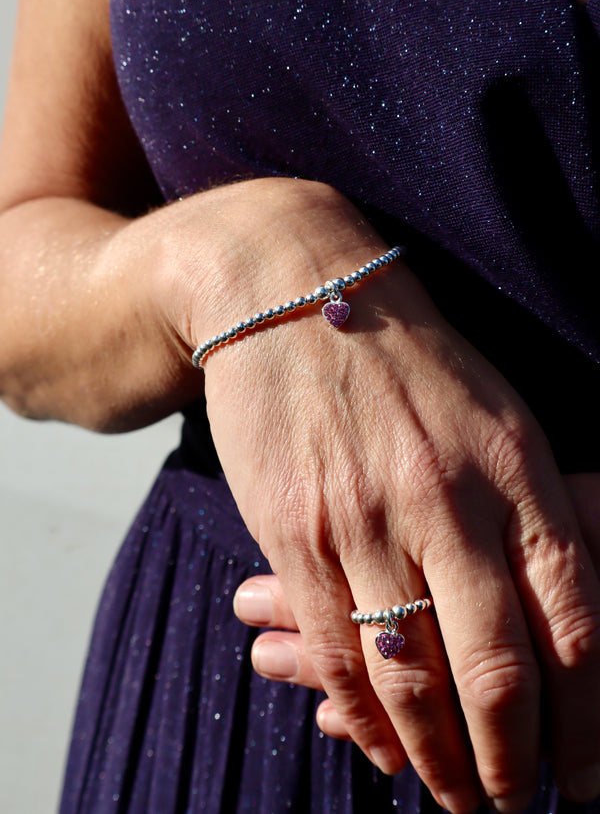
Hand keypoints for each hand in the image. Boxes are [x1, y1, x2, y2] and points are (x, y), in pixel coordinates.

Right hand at [194, 180, 599, 813]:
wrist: (288, 292)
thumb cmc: (405, 357)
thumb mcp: (495, 413)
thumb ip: (534, 509)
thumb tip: (561, 620)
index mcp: (515, 465)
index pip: (576, 619)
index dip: (589, 715)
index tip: (584, 771)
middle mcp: (446, 497)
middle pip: (498, 667)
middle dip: (514, 760)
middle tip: (516, 801)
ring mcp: (364, 515)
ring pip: (411, 675)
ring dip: (439, 756)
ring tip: (456, 795)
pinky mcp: (294, 529)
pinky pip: (335, 650)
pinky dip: (363, 718)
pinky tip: (383, 747)